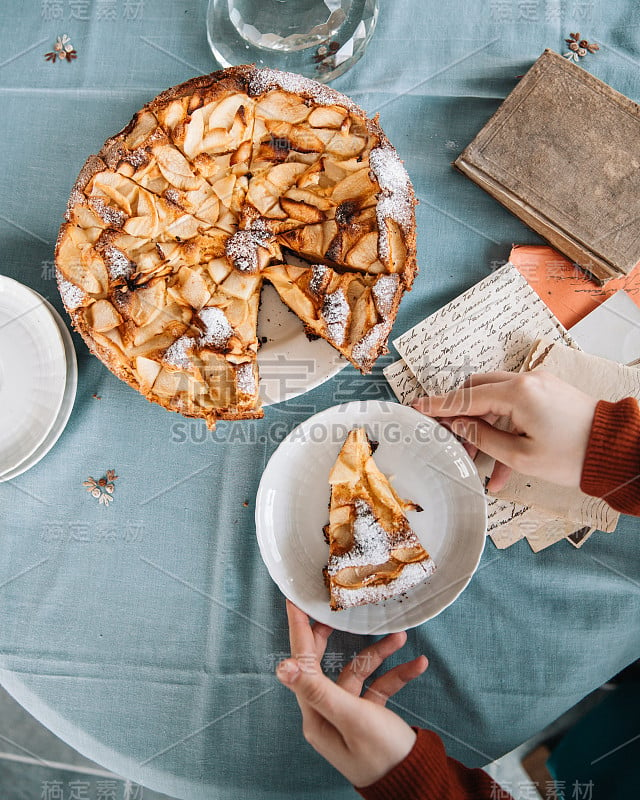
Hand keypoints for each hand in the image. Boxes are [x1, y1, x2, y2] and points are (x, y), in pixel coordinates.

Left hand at [276, 600, 427, 787]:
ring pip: (358, 672)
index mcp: (316, 714)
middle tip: (335, 611)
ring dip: (379, 654)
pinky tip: (417, 665)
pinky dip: (396, 674)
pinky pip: (378, 686)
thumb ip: (319, 689)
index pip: (302, 663)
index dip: (299, 631)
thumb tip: (281, 667)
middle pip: (324, 664)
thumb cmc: (381, 755)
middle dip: (333, 637)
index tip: (293, 601)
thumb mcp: (351, 717)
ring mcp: (348, 713)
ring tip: (400, 636)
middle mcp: (327, 712)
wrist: (415, 782)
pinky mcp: (369, 716)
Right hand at [412, 370, 597, 492]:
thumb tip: (456, 426)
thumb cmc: (573, 456)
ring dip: (481, 426)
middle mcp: (527, 381)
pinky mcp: (548, 394)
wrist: (617, 452)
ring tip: (474, 460)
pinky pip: (515, 407)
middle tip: (447, 437)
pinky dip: (503, 429)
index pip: (467, 396)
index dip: (439, 405)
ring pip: (495, 399)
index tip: (416, 407)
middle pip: (478, 389)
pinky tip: (500, 468)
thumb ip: (482, 437)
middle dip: (460, 414)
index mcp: (519, 393)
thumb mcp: (520, 455)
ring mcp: (539, 385)